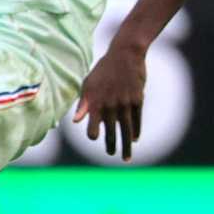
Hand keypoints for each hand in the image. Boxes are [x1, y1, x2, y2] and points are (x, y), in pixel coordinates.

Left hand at [72, 42, 146, 161]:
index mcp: (96, 102)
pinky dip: (136, 131)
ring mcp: (125, 103)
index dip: (93, 133)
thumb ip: (83, 104)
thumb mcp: (88, 84)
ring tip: (126, 158)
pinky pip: (137, 120)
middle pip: (112, 132)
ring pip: (126, 130)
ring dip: (126, 145)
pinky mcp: (138, 100)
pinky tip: (135, 139)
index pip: (93, 126)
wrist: (124, 56)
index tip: (94, 137)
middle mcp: (110, 105)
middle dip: (112, 146)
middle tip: (112, 155)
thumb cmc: (103, 71)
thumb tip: (75, 121)